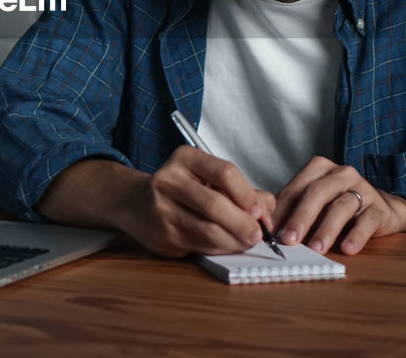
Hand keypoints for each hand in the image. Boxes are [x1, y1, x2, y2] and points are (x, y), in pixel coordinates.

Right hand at [116, 146, 275, 257]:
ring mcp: (162, 208)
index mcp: (185, 158)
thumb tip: (267, 215)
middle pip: (215, 204)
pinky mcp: (162, 235)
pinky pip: (200, 245)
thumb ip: (243, 191)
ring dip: (234, 240)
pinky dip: (220, 248)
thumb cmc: (184, 189)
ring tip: (247, 241)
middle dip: (243, 223)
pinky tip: (227, 245)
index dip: (248, 196)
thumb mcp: (209, 177)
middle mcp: (169, 179)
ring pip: (208, 230)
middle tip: (259, 235)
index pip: (225, 173)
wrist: (138, 204)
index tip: (261, 212)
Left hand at [272, 157, 405, 255]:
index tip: (270, 232)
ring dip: (326, 229)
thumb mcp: (314, 204)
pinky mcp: (379, 208)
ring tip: (316, 249)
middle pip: (317, 193)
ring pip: (341, 206)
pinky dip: (357, 236)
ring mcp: (362, 189)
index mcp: (320, 169)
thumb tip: (266, 231)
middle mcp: (341, 174)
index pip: (296, 188)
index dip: (282, 210)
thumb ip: (292, 211)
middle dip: (301, 218)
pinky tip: (348, 249)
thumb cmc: (338, 206)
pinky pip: (367, 221)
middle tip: (289, 240)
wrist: (381, 210)